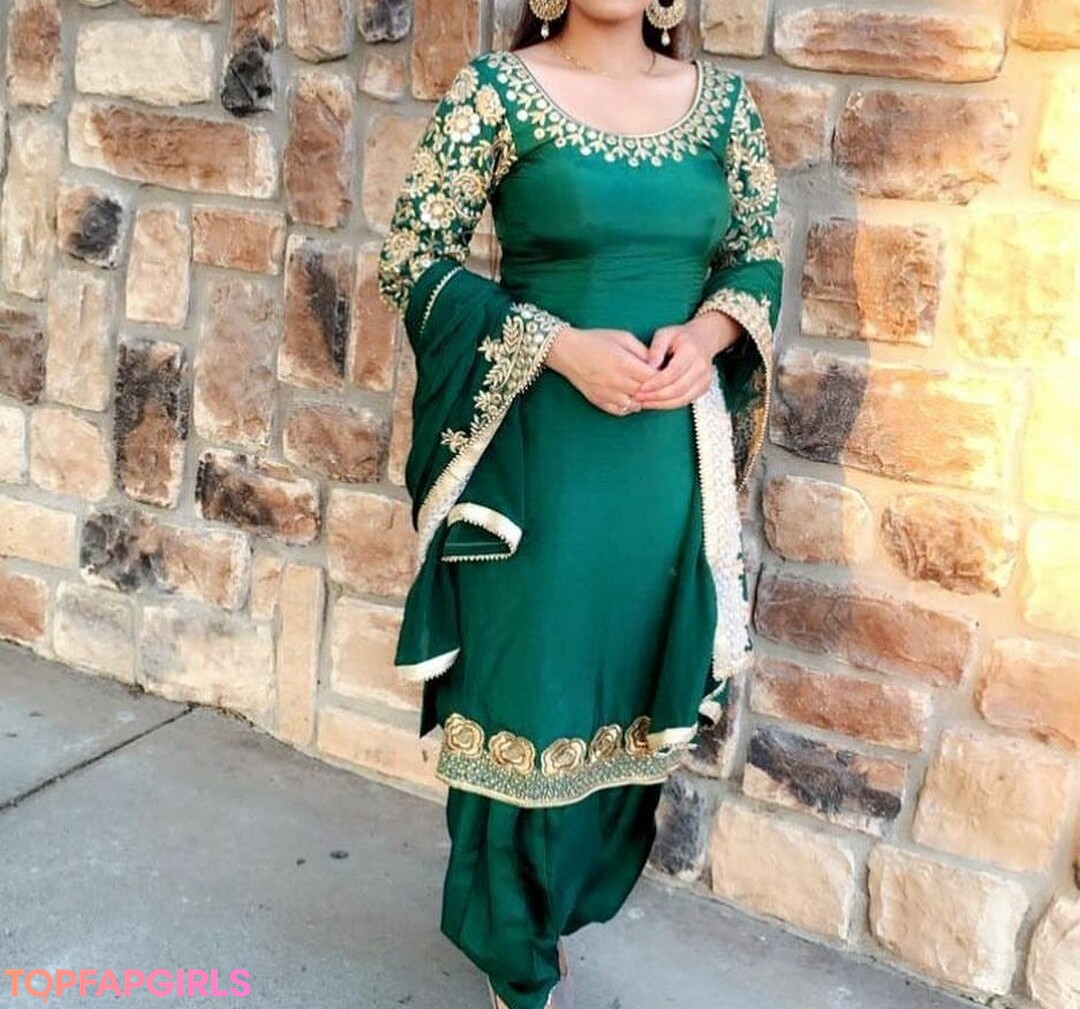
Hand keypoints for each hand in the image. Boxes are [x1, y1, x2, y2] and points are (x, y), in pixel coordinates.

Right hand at [545, 325, 659, 415]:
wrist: (567, 351)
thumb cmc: (595, 340)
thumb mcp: (623, 337)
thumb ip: (642, 351)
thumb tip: (658, 364)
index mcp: (624, 363)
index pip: (653, 377)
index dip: (662, 375)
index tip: (663, 371)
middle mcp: (616, 381)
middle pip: (646, 392)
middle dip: (654, 388)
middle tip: (657, 382)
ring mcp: (607, 394)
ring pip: (635, 405)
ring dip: (642, 398)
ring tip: (643, 389)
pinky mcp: (599, 401)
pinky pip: (621, 411)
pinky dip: (629, 406)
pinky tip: (630, 396)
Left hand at [633, 312, 742, 409]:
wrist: (702, 340)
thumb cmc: (679, 337)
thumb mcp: (664, 334)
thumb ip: (656, 348)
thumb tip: (649, 366)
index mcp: (691, 351)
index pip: (673, 372)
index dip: (657, 382)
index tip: (641, 387)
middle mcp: (701, 366)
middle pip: (679, 388)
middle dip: (657, 396)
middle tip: (639, 397)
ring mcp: (705, 379)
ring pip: (683, 398)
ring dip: (662, 404)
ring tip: (645, 402)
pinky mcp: (704, 388)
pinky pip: (686, 401)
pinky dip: (669, 405)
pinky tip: (655, 402)